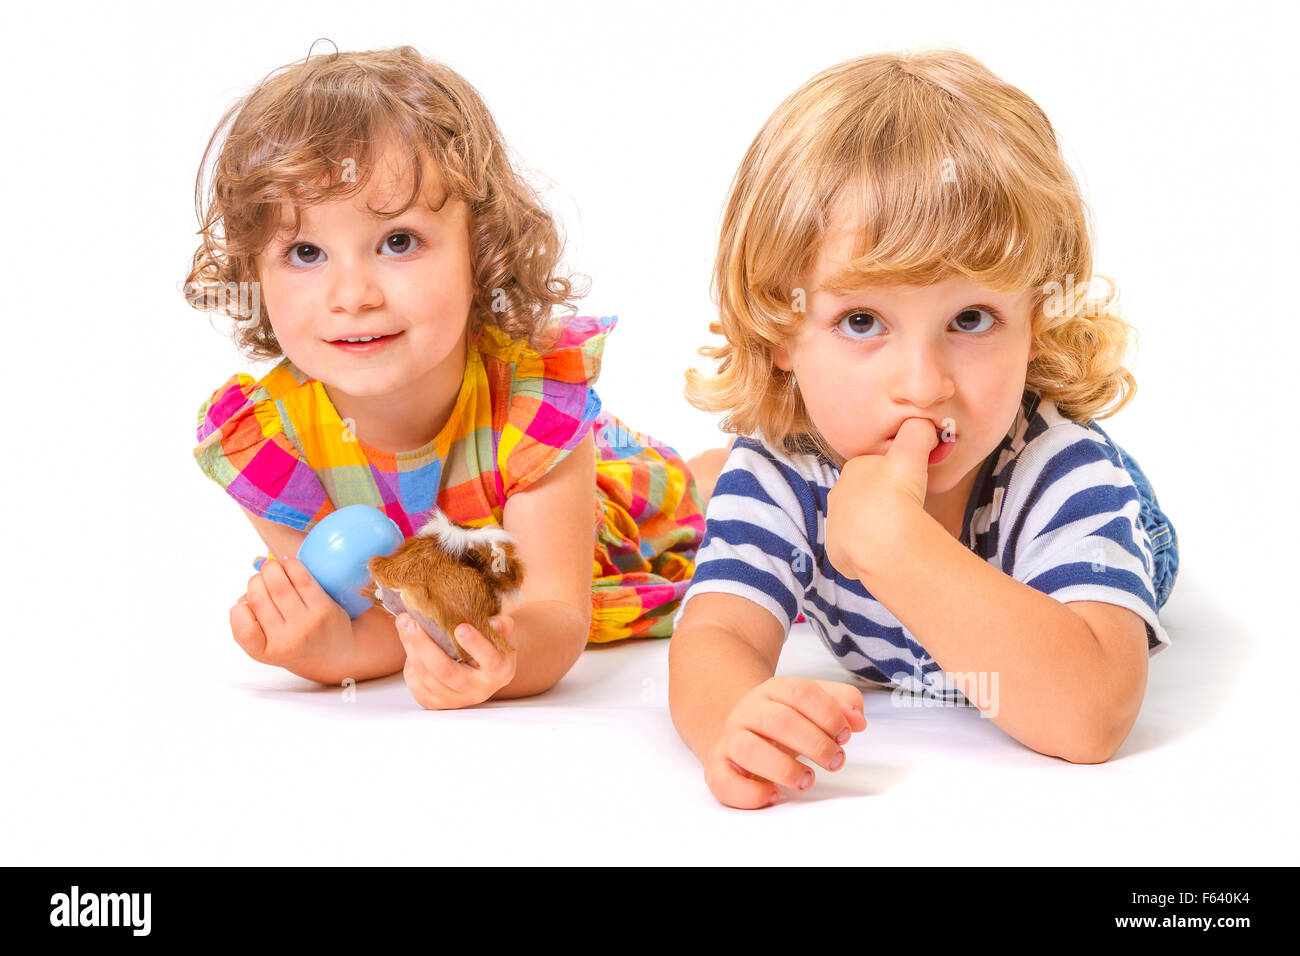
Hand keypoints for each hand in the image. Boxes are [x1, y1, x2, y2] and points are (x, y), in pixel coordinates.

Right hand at [230, 556, 354, 681]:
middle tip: (262, 576)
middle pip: (259, 598)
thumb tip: (245, 596)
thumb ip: (251, 623)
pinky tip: (288, 563)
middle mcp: (286, 641)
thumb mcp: (269, 645)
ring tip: (273, 566)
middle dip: (256, 580)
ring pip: (279, 585)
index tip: (245, 603)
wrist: (336, 654)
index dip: (239, 611)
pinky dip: (291, 565)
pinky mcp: (324, 610)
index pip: (243, 631)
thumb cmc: (296, 643)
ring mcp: (306, 625)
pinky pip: (302, 580)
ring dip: (272, 568)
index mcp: (266, 652)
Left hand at [396, 613, 517, 709]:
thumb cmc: (494, 648)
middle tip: (411, 622)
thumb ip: (503, 627)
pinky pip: (416, 684)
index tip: (461, 627)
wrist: (485, 674)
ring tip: (404, 624)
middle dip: (424, 645)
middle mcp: (477, 690)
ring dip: (411, 648)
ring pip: (426, 676)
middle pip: (445, 670)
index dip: (475, 644)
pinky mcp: (437, 703)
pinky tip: (409, 644)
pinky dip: (409, 663)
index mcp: (499, 671)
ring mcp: (456, 700)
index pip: (489, 659)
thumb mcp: (505, 636)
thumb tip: (495, 623)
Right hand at [704, 677, 867, 808]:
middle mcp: (748, 711)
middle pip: (779, 721)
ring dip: (785, 769)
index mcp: (773, 690)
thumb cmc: (781, 721)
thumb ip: (840, 702)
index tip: (845, 736)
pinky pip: (724, 781)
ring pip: (749, 750)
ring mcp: (730, 739)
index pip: (801, 691)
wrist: (735, 731)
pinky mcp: (717, 768)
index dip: (829, 714)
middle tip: (835, 761)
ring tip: (807, 780)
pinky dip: (750, 794)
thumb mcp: (810, 703)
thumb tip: (857, 720)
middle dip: (816, 744)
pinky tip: (773, 795)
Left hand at [824, 417, 939, 580]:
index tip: (911, 486)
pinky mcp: (837, 552)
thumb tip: (923, 425)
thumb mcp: (912, 452)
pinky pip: (855, 550)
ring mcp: (835, 525)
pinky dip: (870, 551)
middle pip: (865, 496)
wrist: (882, 538)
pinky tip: (887, 552)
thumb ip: (918, 432)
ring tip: (899, 534)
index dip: (895, 475)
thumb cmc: (897, 492)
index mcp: (853, 470)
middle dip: (883, 502)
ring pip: (858, 523)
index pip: (875, 467)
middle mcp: (838, 495)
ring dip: (876, 527)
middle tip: (908, 511)